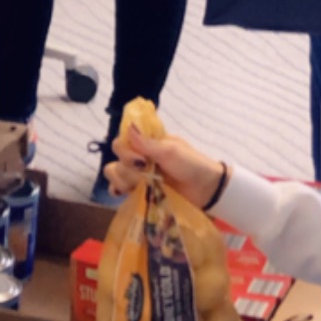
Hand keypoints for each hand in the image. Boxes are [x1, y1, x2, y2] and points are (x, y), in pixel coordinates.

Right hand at [103, 124, 225, 209]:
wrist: (205, 189)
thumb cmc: (191, 164)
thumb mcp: (171, 151)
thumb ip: (147, 143)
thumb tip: (128, 127)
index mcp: (147, 143)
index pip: (121, 141)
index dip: (124, 150)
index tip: (139, 158)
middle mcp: (138, 158)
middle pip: (116, 159)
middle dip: (127, 167)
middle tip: (144, 172)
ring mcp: (137, 176)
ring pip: (114, 174)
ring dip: (123, 180)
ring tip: (140, 185)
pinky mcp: (138, 193)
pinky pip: (118, 190)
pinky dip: (118, 191)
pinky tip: (126, 193)